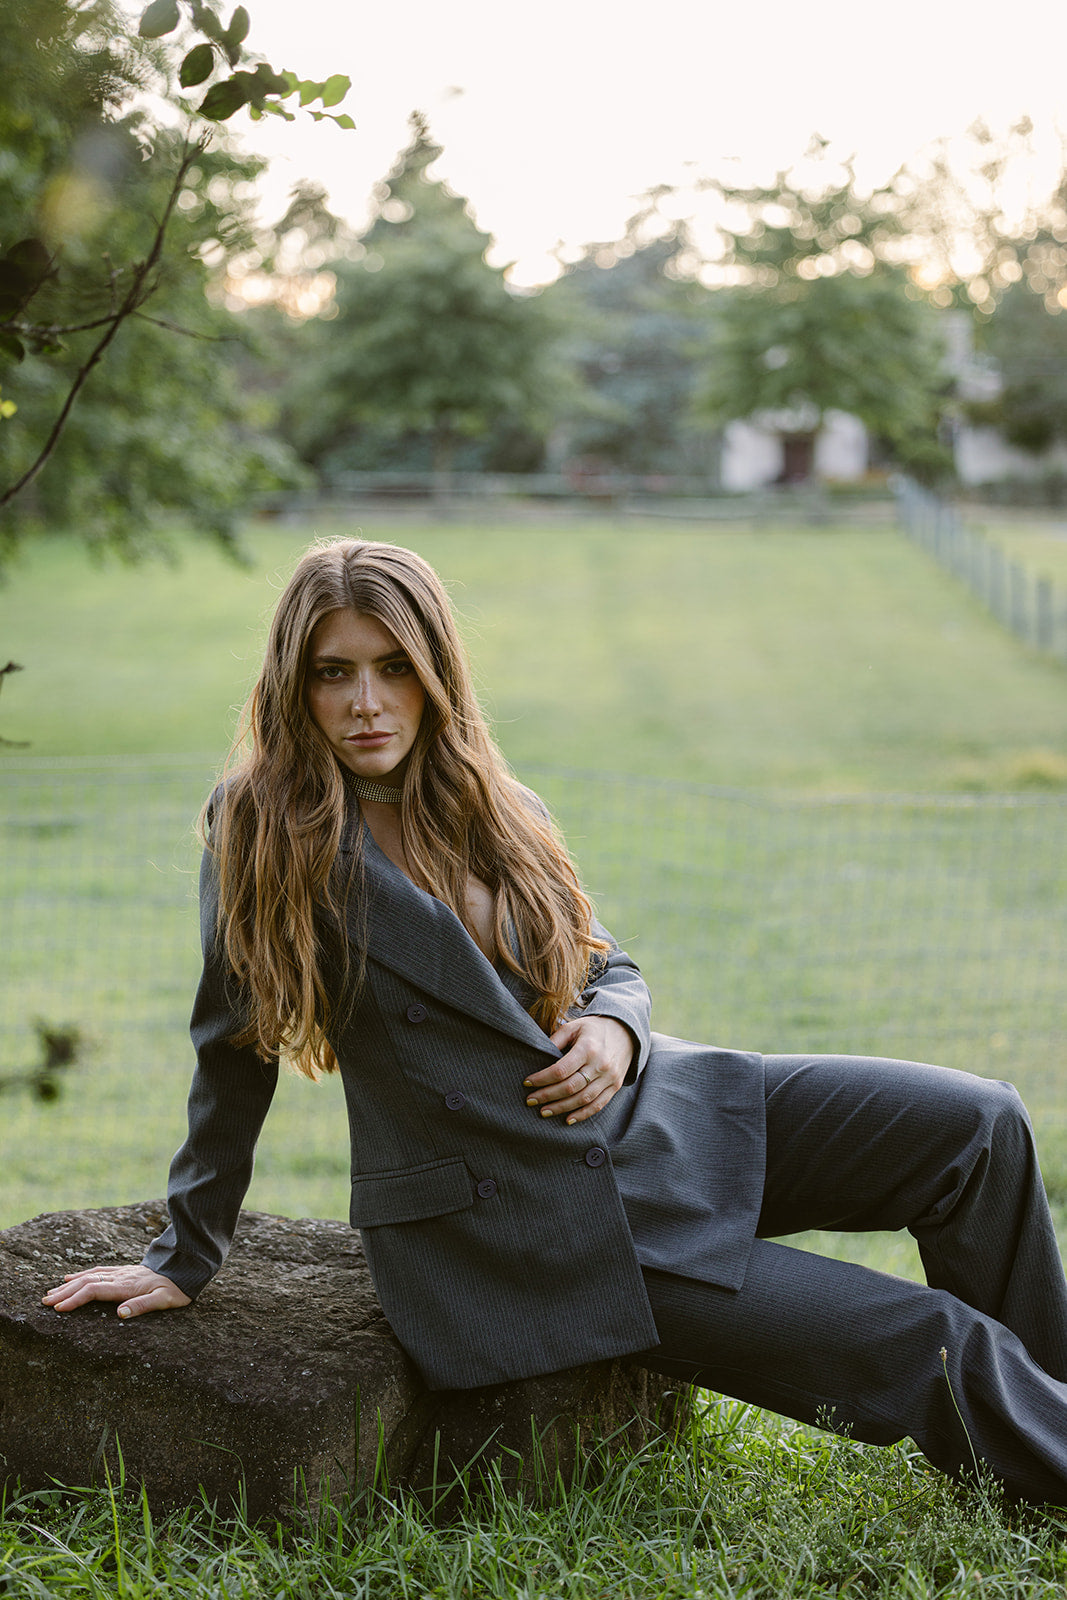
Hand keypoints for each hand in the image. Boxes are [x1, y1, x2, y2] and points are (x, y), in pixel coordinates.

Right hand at [42, 1263, 190, 1319]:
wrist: (184, 1268)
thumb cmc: (175, 1289)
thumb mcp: (164, 1300)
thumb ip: (143, 1305)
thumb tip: (120, 1314)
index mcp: (126, 1286)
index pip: (94, 1290)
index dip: (75, 1299)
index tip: (58, 1309)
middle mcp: (119, 1277)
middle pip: (86, 1282)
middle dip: (64, 1292)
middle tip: (44, 1302)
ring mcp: (120, 1272)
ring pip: (88, 1276)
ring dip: (68, 1284)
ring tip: (50, 1293)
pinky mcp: (122, 1271)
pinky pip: (96, 1271)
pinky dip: (80, 1275)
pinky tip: (70, 1277)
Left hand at [523, 1015, 633, 1124]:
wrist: (626, 1031)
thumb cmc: (594, 1029)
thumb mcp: (574, 1026)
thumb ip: (556, 1039)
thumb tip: (537, 1054)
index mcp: (587, 1048)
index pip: (561, 1070)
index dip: (542, 1079)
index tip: (527, 1083)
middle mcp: (600, 1064)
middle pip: (570, 1087)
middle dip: (547, 1096)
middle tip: (530, 1101)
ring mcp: (609, 1077)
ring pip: (583, 1099)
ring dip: (561, 1108)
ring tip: (544, 1111)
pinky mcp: (615, 1086)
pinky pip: (598, 1105)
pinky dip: (582, 1114)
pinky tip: (568, 1119)